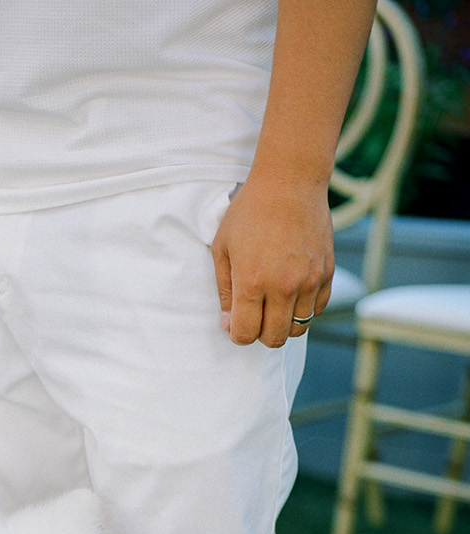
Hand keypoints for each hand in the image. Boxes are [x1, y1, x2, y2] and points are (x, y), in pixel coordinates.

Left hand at [211, 172, 334, 347]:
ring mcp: (308, 281)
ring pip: (298, 328)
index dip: (237, 333)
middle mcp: (283, 287)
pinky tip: (292, 292)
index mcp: (252, 283)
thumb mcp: (222, 249)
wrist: (290, 181)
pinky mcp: (326, 272)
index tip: (236, 320)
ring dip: (283, 322)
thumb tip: (229, 324)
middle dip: (260, 333)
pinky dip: (304, 309)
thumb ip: (225, 291)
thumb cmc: (249, 212)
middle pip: (274, 338)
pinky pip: (317, 310)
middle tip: (255, 313)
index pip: (245, 335)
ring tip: (274, 302)